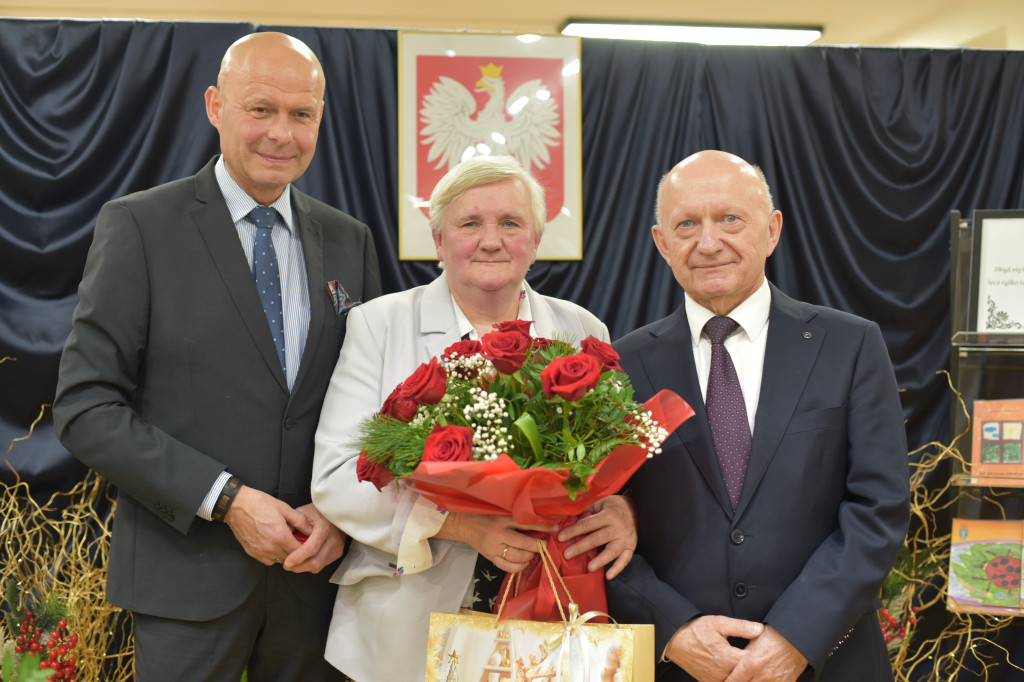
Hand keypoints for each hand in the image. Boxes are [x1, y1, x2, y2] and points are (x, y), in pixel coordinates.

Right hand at [223, 485, 306, 565]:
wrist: (237, 505)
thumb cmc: (260, 504)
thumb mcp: (284, 508)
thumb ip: (300, 521)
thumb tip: (311, 530)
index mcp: (280, 536)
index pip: (299, 551)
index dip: (306, 547)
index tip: (307, 541)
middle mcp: (270, 548)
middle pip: (290, 558)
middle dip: (296, 551)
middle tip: (297, 541)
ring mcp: (260, 552)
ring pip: (279, 560)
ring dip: (285, 554)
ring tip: (285, 542)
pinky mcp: (252, 553)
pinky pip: (268, 560)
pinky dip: (273, 556)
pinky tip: (274, 545)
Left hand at [281, 503, 346, 573]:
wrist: (336, 512)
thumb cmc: (317, 512)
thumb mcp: (303, 513)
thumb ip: (293, 525)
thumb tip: (281, 541)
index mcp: (324, 527)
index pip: (311, 548)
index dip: (297, 558)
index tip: (286, 562)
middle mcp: (333, 539)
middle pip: (315, 561)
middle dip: (298, 567)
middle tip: (287, 565)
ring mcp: (337, 547)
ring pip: (318, 566)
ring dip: (303, 568)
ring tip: (293, 563)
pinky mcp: (338, 552)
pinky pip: (322, 565)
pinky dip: (311, 565)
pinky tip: (304, 559)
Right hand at [435, 512, 551, 572]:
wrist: (465, 525)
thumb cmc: (485, 516)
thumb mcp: (501, 512)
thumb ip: (517, 517)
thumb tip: (539, 522)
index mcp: (501, 520)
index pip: (525, 523)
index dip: (541, 527)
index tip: (553, 528)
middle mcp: (498, 535)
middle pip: (523, 543)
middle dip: (538, 546)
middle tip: (545, 545)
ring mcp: (494, 548)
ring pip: (517, 557)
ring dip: (530, 556)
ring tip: (535, 553)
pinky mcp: (490, 558)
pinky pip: (508, 567)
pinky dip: (519, 566)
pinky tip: (525, 562)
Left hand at [557, 495, 635, 578]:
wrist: (635, 508)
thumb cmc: (612, 506)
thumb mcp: (599, 504)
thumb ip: (585, 513)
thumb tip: (567, 522)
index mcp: (608, 514)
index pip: (588, 524)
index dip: (573, 531)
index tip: (560, 537)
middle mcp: (618, 527)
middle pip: (597, 539)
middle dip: (580, 547)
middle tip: (567, 554)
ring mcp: (625, 538)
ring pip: (611, 551)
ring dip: (600, 560)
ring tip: (589, 568)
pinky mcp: (631, 546)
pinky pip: (625, 559)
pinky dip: (617, 568)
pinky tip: (608, 576)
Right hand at [666, 615, 763, 681]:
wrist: (674, 640)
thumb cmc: (695, 630)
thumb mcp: (719, 623)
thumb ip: (741, 627)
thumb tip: (760, 629)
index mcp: (727, 657)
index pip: (753, 662)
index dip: (761, 657)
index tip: (767, 651)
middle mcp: (722, 672)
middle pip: (746, 675)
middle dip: (754, 668)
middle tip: (762, 661)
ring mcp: (715, 679)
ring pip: (737, 681)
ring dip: (744, 675)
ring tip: (751, 669)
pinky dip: (732, 679)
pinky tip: (736, 673)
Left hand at [724, 625, 807, 681]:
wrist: (797, 636)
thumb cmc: (774, 635)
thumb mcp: (753, 641)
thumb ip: (742, 654)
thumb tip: (733, 662)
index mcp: (752, 663)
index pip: (734, 680)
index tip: (723, 681)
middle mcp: (763, 675)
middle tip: (732, 680)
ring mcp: (775, 681)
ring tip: (749, 679)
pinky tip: (760, 680)